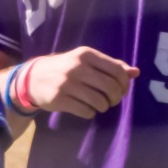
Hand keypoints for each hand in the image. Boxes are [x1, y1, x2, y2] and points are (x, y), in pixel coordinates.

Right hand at [25, 47, 139, 118]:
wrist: (32, 78)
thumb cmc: (66, 68)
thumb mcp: (86, 61)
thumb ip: (111, 66)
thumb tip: (136, 72)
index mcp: (86, 54)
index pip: (117, 71)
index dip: (124, 84)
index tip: (121, 90)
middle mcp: (77, 67)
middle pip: (111, 87)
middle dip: (116, 98)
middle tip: (112, 101)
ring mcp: (66, 83)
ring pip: (100, 101)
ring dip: (104, 107)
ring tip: (100, 105)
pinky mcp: (58, 99)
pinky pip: (86, 111)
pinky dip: (91, 113)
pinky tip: (87, 109)